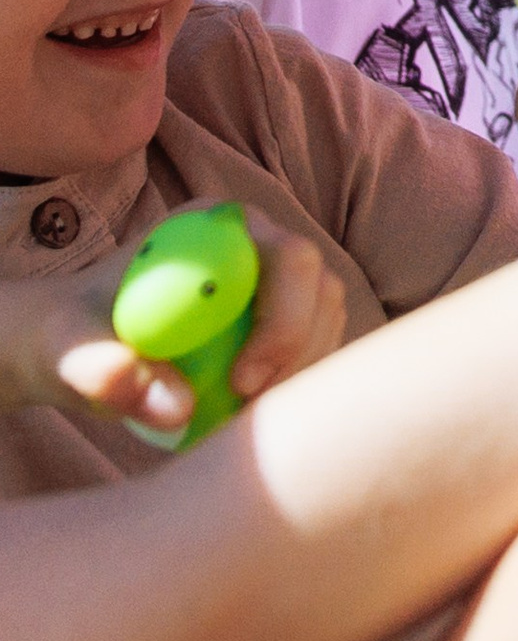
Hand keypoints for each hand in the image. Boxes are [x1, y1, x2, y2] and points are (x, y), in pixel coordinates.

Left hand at [0, 211, 346, 427]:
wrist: (76, 344)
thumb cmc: (71, 337)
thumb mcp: (68, 351)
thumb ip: (102, 370)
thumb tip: (174, 407)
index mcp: (217, 227)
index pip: (290, 257)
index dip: (284, 319)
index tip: (242, 383)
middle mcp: (257, 242)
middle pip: (320, 287)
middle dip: (297, 354)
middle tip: (247, 409)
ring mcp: (273, 277)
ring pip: (326, 318)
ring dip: (298, 370)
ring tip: (238, 413)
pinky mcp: (283, 312)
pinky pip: (315, 342)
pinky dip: (293, 378)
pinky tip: (246, 407)